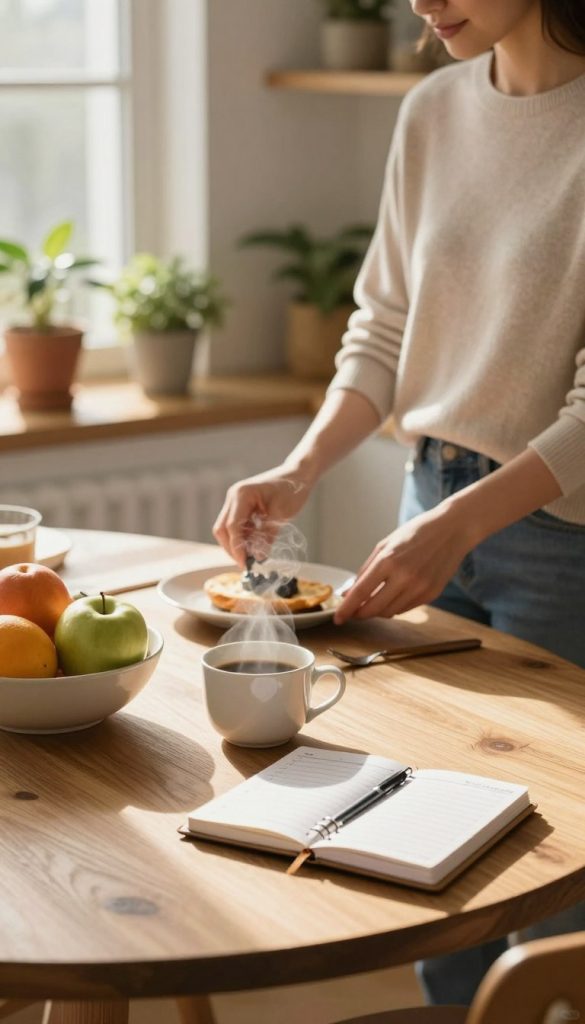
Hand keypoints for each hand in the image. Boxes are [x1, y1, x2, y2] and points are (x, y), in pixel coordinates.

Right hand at [213, 466, 311, 565]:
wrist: (298, 475)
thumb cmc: (291, 490)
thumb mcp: (280, 515)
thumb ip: (267, 536)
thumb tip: (258, 557)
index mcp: (241, 495)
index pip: (231, 526)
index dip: (236, 547)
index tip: (245, 563)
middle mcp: (234, 497)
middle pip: (223, 528)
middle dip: (232, 548)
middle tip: (246, 563)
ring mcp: (236, 501)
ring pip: (227, 529)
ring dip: (238, 543)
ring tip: (253, 555)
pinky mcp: (242, 506)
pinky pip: (237, 525)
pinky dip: (244, 537)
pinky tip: (255, 545)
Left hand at [334, 503, 474, 623]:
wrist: (453, 530)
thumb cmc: (416, 533)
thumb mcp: (385, 544)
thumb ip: (365, 570)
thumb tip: (348, 592)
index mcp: (388, 560)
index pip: (360, 593)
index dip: (346, 609)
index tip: (338, 618)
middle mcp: (404, 577)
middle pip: (373, 609)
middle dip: (359, 614)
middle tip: (353, 612)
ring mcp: (419, 588)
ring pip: (389, 612)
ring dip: (377, 611)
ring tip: (374, 600)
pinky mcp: (431, 594)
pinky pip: (405, 608)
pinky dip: (394, 606)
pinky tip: (394, 594)